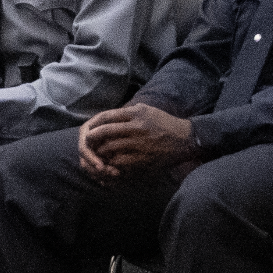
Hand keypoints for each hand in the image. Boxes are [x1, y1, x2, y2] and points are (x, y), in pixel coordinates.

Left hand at [79, 104, 196, 178]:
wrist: (184, 140)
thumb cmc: (164, 123)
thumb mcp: (147, 110)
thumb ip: (128, 112)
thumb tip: (106, 117)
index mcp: (136, 113)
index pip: (107, 116)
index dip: (94, 123)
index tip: (89, 129)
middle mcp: (136, 127)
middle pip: (104, 132)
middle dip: (92, 138)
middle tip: (88, 142)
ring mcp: (139, 144)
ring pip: (109, 148)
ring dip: (100, 151)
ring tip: (98, 153)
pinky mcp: (142, 158)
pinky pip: (119, 161)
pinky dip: (111, 162)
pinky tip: (110, 162)